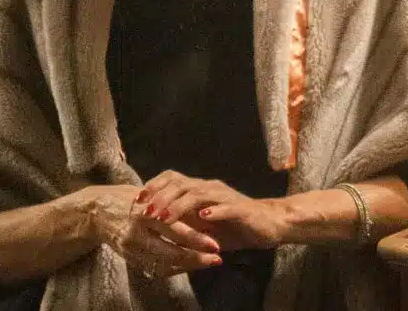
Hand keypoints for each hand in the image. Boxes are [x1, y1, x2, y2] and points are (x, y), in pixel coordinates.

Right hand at [82, 185, 221, 279]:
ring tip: (208, 262)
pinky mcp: (129, 259)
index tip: (215, 245)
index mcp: (142, 213)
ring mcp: (131, 250)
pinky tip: (189, 265)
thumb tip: (203, 216)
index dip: (195, 239)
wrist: (97, 212)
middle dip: (195, 257)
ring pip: (164, 264)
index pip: (173, 229)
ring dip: (188, 265)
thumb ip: (172, 207)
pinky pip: (155, 268)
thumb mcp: (149, 196)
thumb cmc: (128, 199)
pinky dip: (174, 268)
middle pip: (169, 251)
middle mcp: (135, 234)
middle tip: (216, 258)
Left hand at [139, 171, 288, 251]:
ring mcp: (226, 196)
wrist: (269, 224)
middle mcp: (211, 187)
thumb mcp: (203, 226)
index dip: (154, 187)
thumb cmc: (234, 225)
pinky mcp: (241, 209)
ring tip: (165, 218)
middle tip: (145, 213)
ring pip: (199, 194)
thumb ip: (183, 224)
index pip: (173, 178)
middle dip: (160, 197)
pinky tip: (203, 217)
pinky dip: (214, 210)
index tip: (137, 201)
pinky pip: (226, 207)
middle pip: (181, 184)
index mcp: (200, 189)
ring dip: (179, 205)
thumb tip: (154, 228)